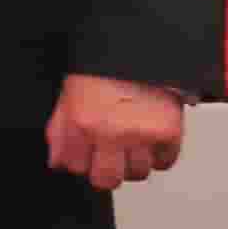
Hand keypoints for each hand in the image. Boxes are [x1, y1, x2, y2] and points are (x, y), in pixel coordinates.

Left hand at [48, 69, 187, 192]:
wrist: (138, 48)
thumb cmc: (102, 69)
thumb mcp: (69, 96)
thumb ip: (60, 132)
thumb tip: (58, 161)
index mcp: (82, 123)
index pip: (76, 168)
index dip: (81, 161)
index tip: (87, 153)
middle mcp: (112, 133)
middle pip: (108, 180)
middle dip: (107, 170)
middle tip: (110, 155)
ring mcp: (142, 135)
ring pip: (138, 173)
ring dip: (134, 161)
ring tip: (132, 141)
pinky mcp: (170, 132)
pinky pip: (164, 161)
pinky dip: (158, 154)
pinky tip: (150, 138)